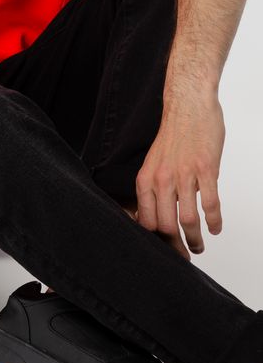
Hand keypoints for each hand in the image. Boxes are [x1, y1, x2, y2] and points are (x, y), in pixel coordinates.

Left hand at [134, 95, 223, 260]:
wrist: (189, 107)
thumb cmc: (174, 135)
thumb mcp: (154, 162)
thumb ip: (154, 187)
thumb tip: (155, 216)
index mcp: (146, 178)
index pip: (146, 220)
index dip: (155, 240)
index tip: (164, 249)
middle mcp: (162, 179)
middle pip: (166, 225)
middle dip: (176, 246)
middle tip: (185, 254)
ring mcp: (184, 175)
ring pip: (187, 219)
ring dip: (195, 239)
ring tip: (199, 246)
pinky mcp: (205, 170)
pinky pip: (210, 204)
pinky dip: (214, 221)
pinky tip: (215, 227)